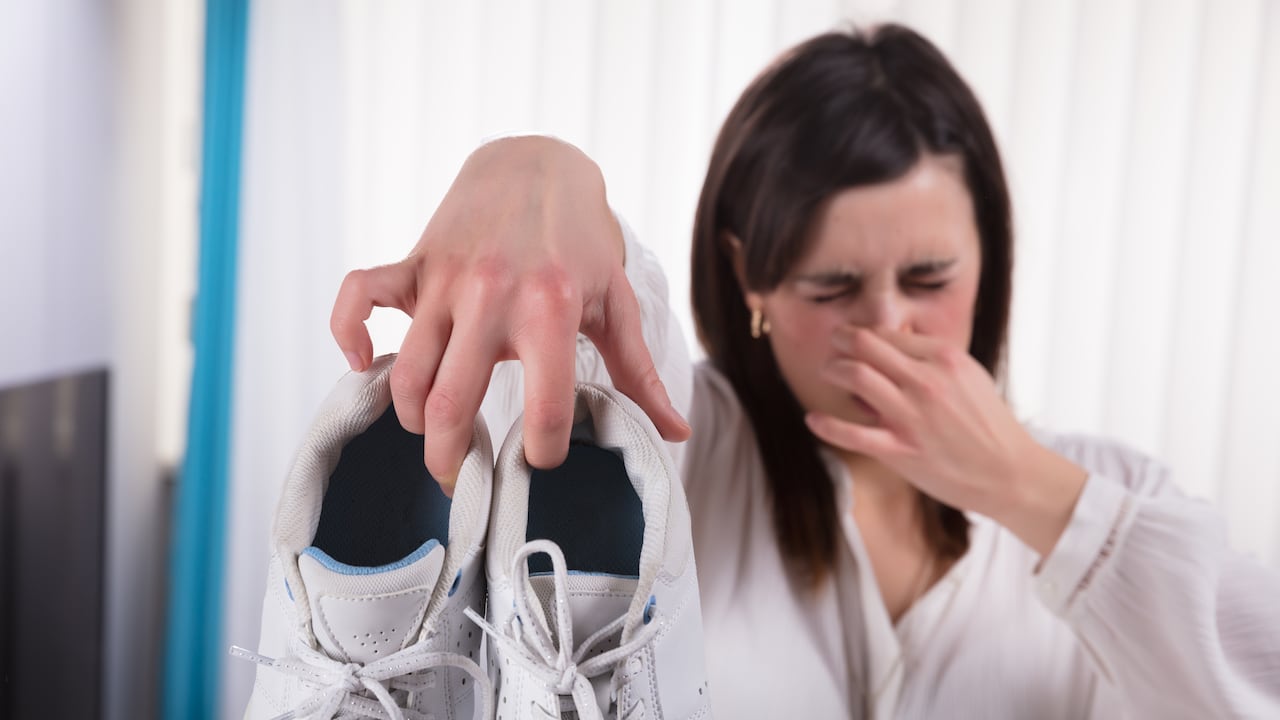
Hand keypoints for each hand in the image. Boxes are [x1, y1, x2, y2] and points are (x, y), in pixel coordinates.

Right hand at [330, 137, 689, 493]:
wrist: (538, 163)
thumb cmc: (581, 241)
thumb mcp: (616, 302)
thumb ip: (638, 372)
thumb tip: (675, 434)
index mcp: (550, 310)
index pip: (544, 410)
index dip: (543, 452)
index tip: (539, 459)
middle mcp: (491, 296)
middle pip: (451, 404)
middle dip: (451, 460)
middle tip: (461, 483)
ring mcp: (445, 279)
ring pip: (406, 373)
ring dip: (411, 419)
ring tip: (432, 436)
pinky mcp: (413, 263)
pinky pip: (357, 298)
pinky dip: (348, 334)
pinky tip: (363, 364)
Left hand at [804, 326, 1085, 555]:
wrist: (1009, 472)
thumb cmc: (987, 424)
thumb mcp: (968, 377)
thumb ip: (932, 360)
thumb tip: (892, 346)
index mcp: (945, 358)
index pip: (888, 333)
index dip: (865, 335)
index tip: (854, 340)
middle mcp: (926, 381)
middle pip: (865, 345)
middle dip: (841, 340)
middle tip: (833, 346)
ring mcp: (912, 416)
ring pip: (855, 376)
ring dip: (832, 370)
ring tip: (827, 373)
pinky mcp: (901, 450)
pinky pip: (851, 433)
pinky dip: (826, 424)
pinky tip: (813, 419)